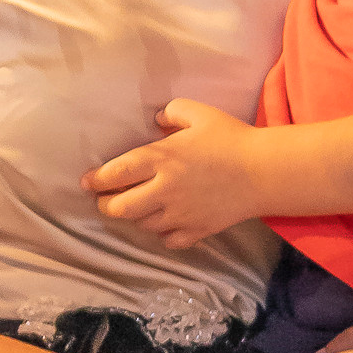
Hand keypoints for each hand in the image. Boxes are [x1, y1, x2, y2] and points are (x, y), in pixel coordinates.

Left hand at [84, 99, 265, 247]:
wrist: (264, 172)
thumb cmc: (231, 138)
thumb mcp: (199, 113)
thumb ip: (171, 113)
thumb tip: (155, 121)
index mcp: (162, 159)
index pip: (116, 174)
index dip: (96, 180)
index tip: (87, 182)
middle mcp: (165, 190)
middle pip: (120, 208)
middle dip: (107, 205)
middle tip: (107, 199)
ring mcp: (180, 214)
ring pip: (142, 225)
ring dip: (135, 217)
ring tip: (138, 206)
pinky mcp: (196, 230)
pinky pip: (168, 240)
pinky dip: (162, 233)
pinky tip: (166, 222)